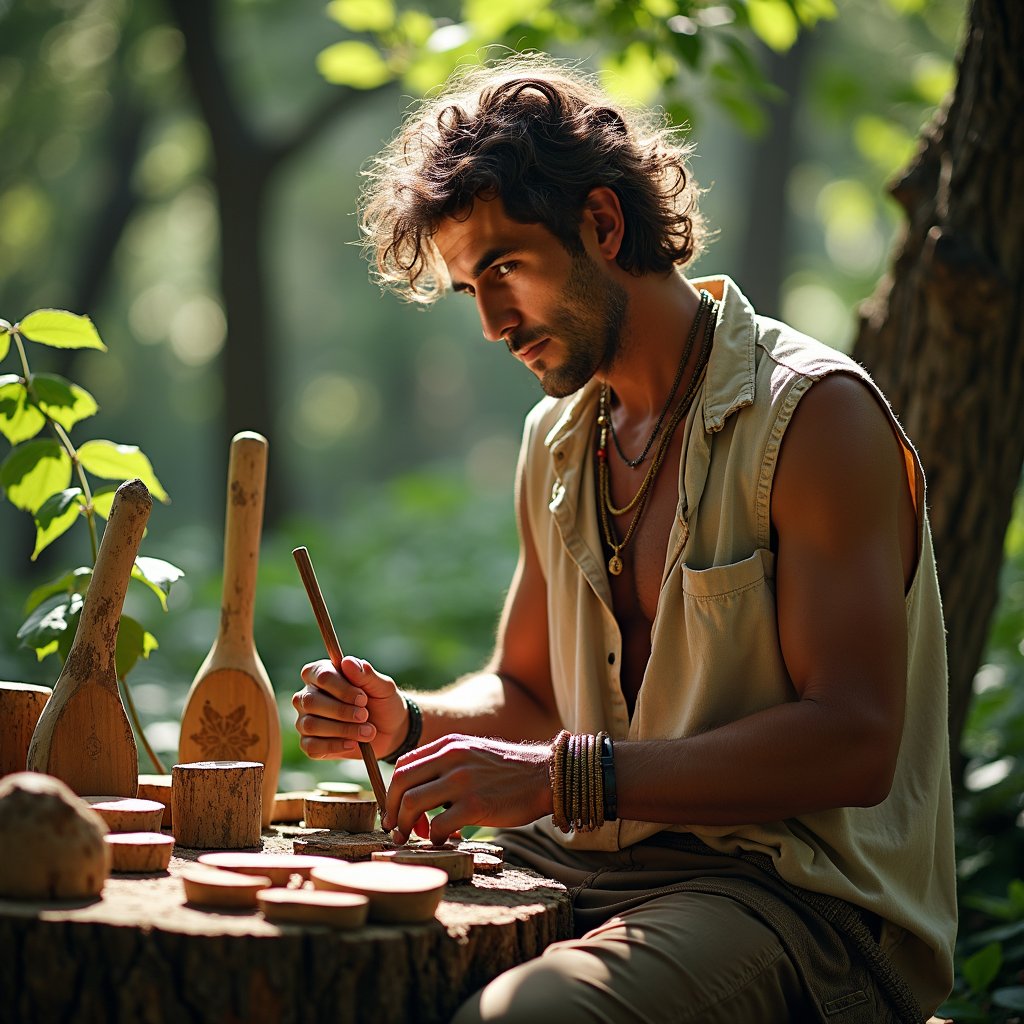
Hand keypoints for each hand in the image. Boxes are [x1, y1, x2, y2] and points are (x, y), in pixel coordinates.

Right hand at [293, 656, 407, 759]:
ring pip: (311, 724)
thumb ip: (366, 674)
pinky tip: (353, 743)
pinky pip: (312, 746)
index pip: (320, 675)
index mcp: (322, 674)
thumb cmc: (382, 701)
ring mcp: (305, 720)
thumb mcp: (382, 687)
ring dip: (342, 729)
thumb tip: (347, 661)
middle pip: (311, 701)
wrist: (390, 730)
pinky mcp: (309, 743)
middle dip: (341, 711)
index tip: (363, 698)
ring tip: (368, 732)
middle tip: (365, 715)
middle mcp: (308, 695)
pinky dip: (335, 746)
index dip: (341, 688)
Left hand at [382, 734, 552, 844]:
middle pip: (400, 783)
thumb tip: (419, 794)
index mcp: (450, 744)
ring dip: (406, 825)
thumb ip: (447, 765)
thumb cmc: (510, 772)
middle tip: (397, 828)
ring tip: (417, 836)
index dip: (392, 791)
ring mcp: (462, 781)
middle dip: (392, 810)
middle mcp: (452, 757)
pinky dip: (433, 838)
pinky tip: (443, 840)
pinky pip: (437, 825)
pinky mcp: (475, 805)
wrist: (546, 776)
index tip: (395, 809)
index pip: (404, 765)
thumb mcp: (474, 753)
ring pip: (411, 803)